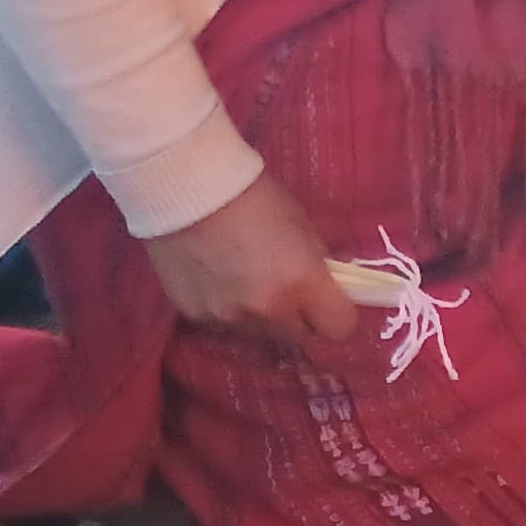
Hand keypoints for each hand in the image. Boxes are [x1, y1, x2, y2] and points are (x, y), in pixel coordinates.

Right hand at [143, 178, 353, 353]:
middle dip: (299, 317)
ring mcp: (230, 318)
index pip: (340, 327)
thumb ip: (317, 264)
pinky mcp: (197, 318)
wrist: (185, 189)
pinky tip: (217, 279)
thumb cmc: (253, 197)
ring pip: (260, 334)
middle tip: (287, 290)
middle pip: (299, 336)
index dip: (336, 314)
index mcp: (302, 282)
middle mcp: (268, 310)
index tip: (328, 300)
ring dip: (261, 316)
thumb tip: (328, 285)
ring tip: (245, 280)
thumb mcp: (302, 225)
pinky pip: (225, 325)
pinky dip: (227, 310)